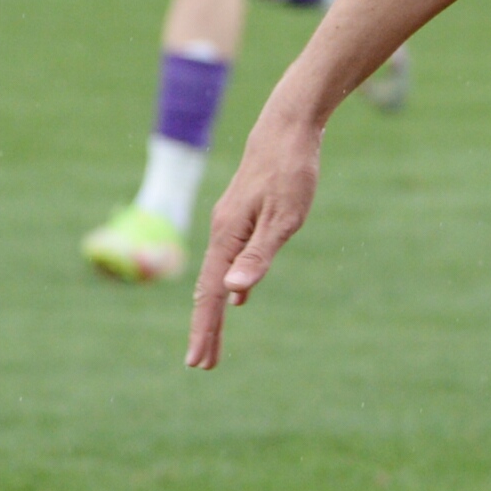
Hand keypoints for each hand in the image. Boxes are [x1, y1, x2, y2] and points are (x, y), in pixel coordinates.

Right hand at [184, 111, 326, 369]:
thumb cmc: (291, 171)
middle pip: (209, 290)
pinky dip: (226, 286)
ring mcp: (229, 225)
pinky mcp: (240, 217)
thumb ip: (259, 256)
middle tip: (202, 365)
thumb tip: (236, 295)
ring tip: (215, 342)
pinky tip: (236, 297)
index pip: (211, 294)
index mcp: (227, 237)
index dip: (206, 329)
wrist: (287, 126)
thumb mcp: (284, 218)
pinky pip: (227, 261)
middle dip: (206, 328)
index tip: (199, 361)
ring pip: (217, 276)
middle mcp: (221, 233)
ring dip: (215, 311)